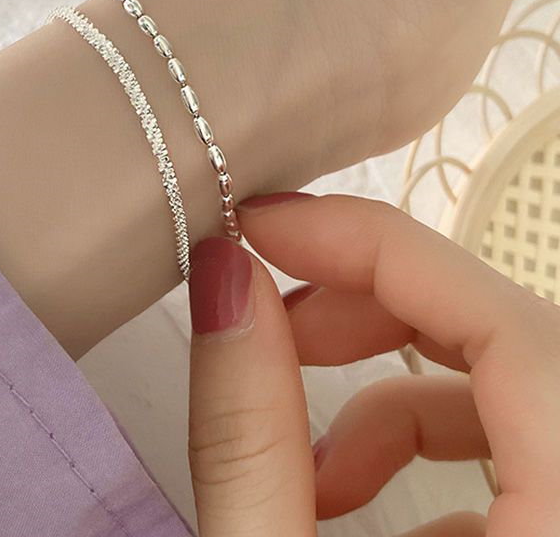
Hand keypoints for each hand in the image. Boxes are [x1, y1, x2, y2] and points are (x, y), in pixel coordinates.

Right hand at [187, 193, 559, 534]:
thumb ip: (248, 439)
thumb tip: (224, 278)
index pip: (509, 327)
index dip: (382, 249)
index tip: (268, 228)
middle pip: (511, 340)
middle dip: (378, 309)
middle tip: (272, 321)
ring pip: (508, 395)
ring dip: (391, 398)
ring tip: (307, 462)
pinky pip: (510, 461)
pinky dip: (416, 457)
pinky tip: (340, 506)